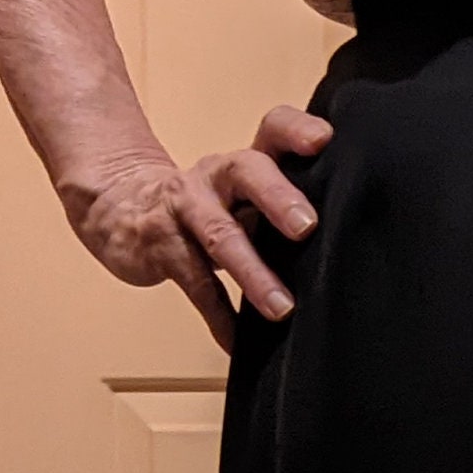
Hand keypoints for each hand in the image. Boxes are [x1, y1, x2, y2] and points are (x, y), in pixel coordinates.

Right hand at [62, 104, 333, 349]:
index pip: (272, 129)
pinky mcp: (163, 247)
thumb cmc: (204, 205)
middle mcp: (217, 178)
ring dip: (252, 273)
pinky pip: (195, 284)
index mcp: (245, 163)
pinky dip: (219, 317)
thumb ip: (285, 204)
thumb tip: (352, 237)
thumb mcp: (241, 194)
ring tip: (282, 308)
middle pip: (247, 172)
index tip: (324, 140)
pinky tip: (238, 343)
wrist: (119, 207)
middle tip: (307, 227)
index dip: (295, 130)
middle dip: (277, 198)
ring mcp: (186, 210)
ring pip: (220, 235)